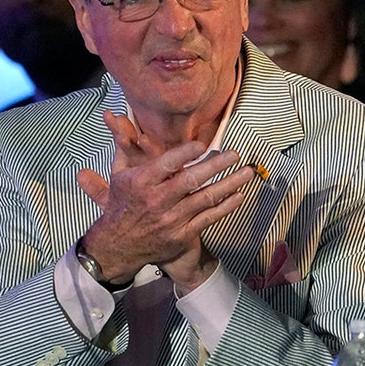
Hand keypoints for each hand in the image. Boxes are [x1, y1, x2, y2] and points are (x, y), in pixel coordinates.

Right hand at [75, 114, 255, 287]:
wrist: (118, 246)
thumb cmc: (121, 206)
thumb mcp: (118, 176)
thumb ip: (126, 149)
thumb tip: (122, 119)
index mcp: (141, 182)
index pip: (167, 164)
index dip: (185, 153)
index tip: (203, 144)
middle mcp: (157, 200)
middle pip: (191, 180)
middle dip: (216, 165)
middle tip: (235, 154)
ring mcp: (171, 219)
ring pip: (205, 198)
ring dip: (229, 184)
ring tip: (247, 172)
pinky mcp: (181, 235)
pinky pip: (208, 218)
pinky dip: (225, 207)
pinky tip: (238, 196)